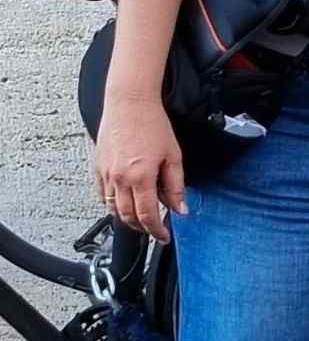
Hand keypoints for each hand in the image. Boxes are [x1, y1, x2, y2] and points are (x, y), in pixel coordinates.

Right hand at [94, 95, 185, 242]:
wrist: (129, 104)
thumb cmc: (152, 125)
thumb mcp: (173, 156)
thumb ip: (175, 186)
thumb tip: (180, 209)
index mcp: (140, 177)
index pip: (147, 215)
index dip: (156, 231)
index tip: (164, 236)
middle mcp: (119, 178)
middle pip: (127, 217)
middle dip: (142, 228)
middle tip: (154, 230)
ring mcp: (105, 174)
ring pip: (112, 208)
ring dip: (127, 218)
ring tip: (141, 219)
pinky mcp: (97, 167)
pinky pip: (102, 195)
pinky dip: (112, 205)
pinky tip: (124, 203)